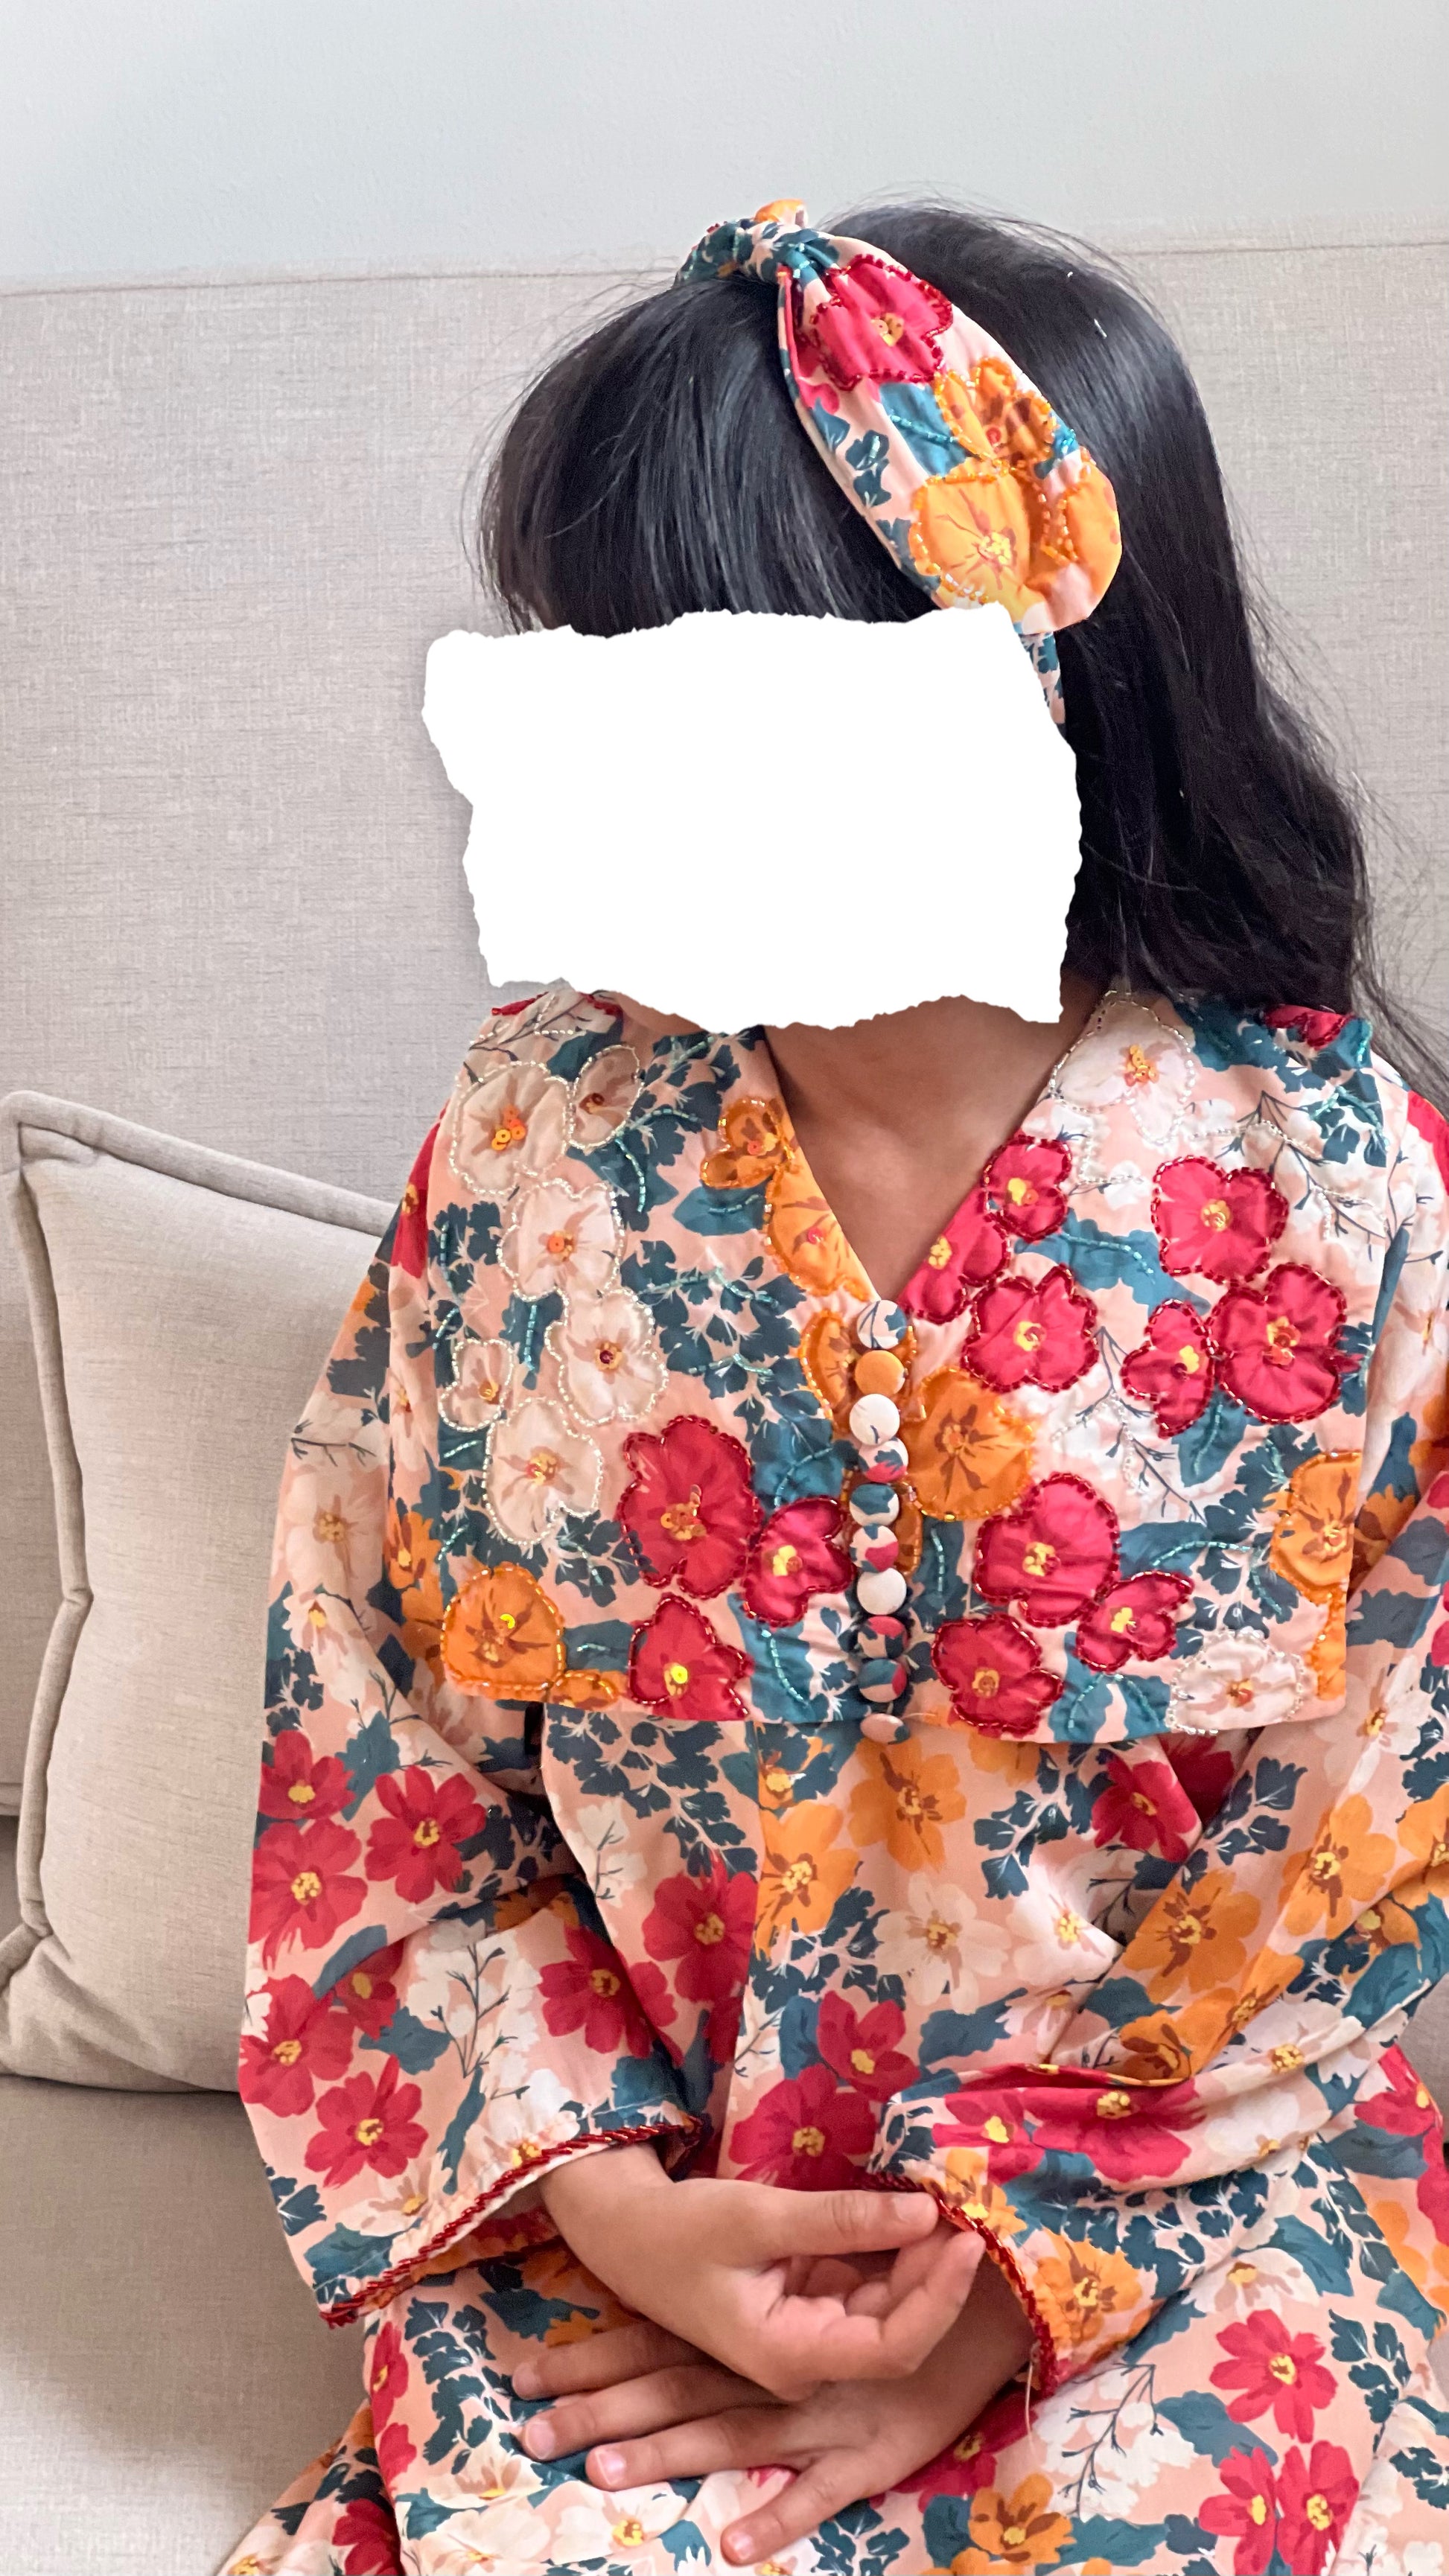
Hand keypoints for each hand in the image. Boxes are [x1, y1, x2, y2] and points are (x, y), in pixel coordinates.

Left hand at [514, 2254, 1035, 2565]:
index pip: (657, 2344)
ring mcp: (816, 2417)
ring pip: (728, 2436)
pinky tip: (731, 2545)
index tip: (524, 2377)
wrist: (975, 2309)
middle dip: (601, 2411)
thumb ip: (749, 2291)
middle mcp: (773, 2372)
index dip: (593, 2358)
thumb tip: (669, 2290)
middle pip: (674, 2390)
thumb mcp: (812, 2274)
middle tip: (533, 2433)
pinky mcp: (863, 2458)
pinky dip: (775, 2516)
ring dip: (665, 2453)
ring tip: (600, 2474)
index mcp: (754, 2329)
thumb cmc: (888, 2286)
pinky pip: (815, 2492)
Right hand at [538, 2146, 979, 2397]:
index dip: (938, 2298)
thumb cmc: (682, 2230)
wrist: (628, 2235)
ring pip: (884, 2307)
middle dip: (933, 2272)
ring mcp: (809, 2336)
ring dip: (917, 2262)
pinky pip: (863, 2288)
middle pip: (895, 2328)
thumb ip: (843, 2220)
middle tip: (964, 2206)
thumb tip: (926, 2215)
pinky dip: (890, 2255)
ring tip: (948, 2205)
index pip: (892, 2345)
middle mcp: (808, 2360)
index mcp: (790, 2357)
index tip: (967, 2237)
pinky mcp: (808, 2308)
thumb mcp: (758, 2218)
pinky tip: (912, 2217)